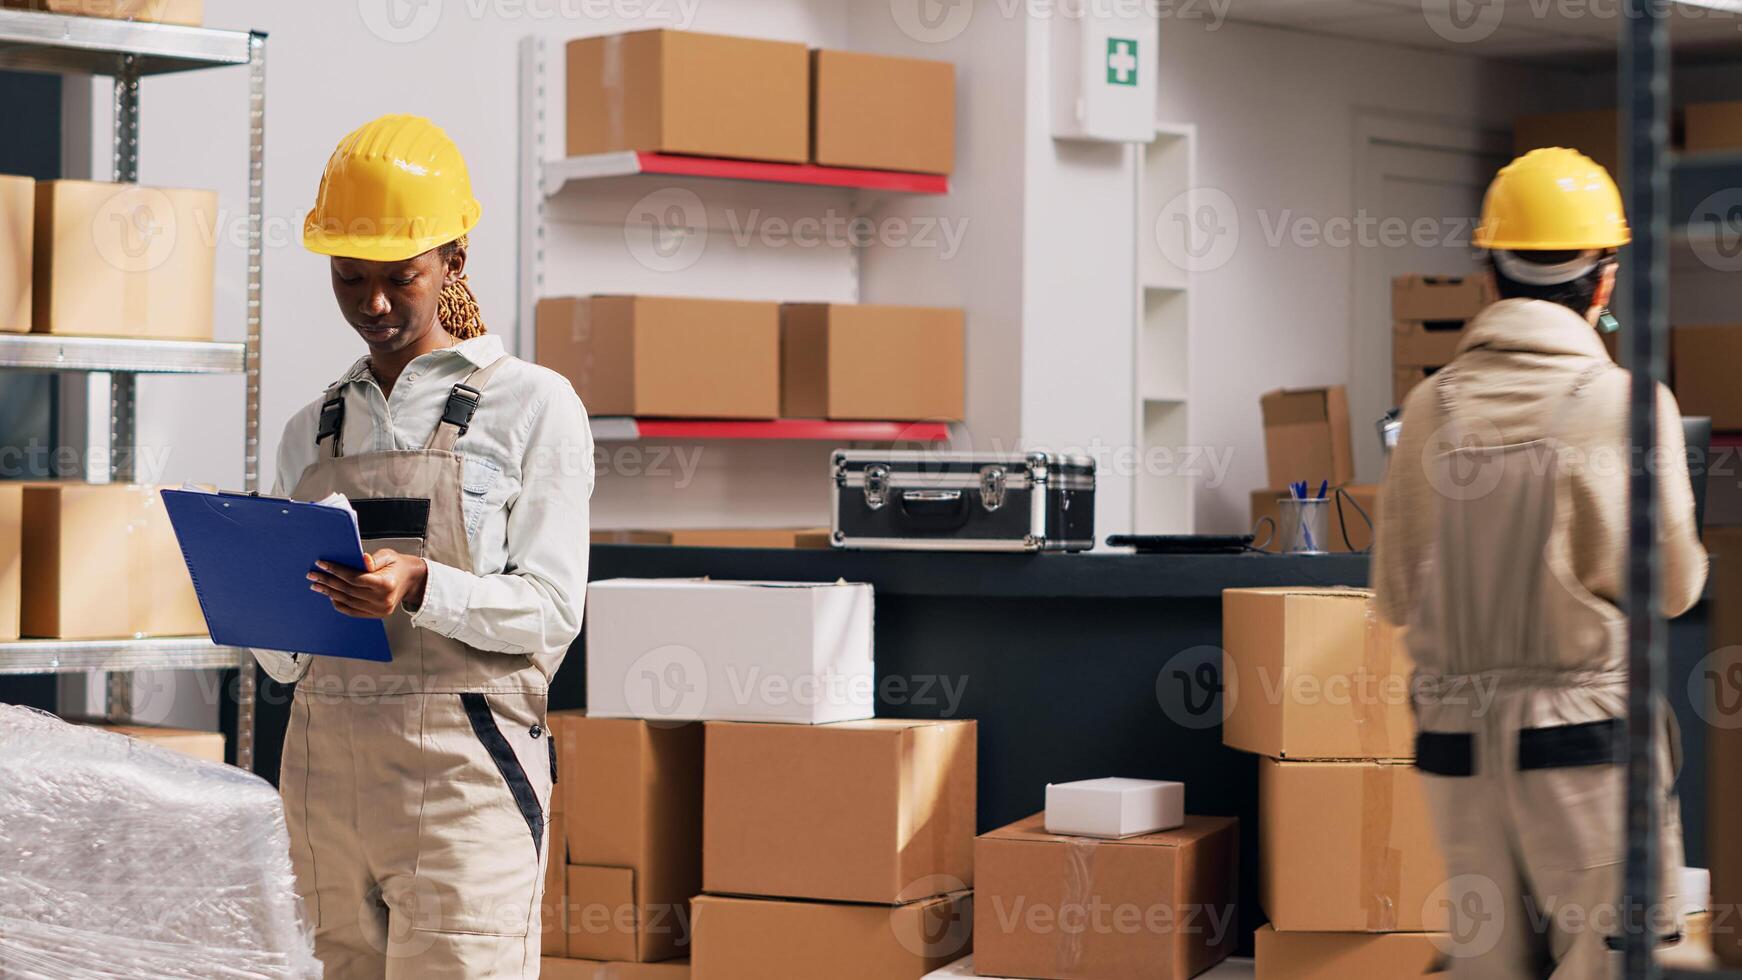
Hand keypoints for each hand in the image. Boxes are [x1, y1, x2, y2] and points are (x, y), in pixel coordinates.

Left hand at [308, 549, 428, 618]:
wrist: (411, 580)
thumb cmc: (397, 565)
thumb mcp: (388, 555)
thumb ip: (374, 559)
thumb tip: (363, 560)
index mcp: (387, 583)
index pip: (355, 578)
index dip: (336, 571)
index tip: (322, 564)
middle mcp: (383, 599)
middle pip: (348, 591)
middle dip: (328, 581)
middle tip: (312, 575)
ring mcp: (380, 609)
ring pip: (348, 601)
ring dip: (329, 593)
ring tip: (317, 585)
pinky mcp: (376, 614)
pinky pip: (352, 611)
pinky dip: (339, 604)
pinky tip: (330, 595)